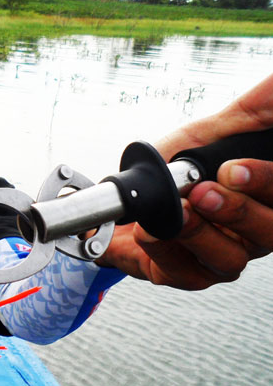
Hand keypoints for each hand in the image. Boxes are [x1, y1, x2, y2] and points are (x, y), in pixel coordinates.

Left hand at [101, 72, 272, 288]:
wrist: (128, 199)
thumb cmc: (179, 168)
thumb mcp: (208, 132)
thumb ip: (247, 111)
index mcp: (265, 198)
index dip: (265, 182)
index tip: (233, 167)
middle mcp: (250, 232)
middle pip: (267, 232)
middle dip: (235, 211)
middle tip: (202, 193)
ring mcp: (219, 257)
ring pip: (226, 260)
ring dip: (197, 235)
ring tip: (171, 215)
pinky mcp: (184, 274)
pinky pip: (180, 274)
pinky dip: (159, 254)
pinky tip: (143, 234)